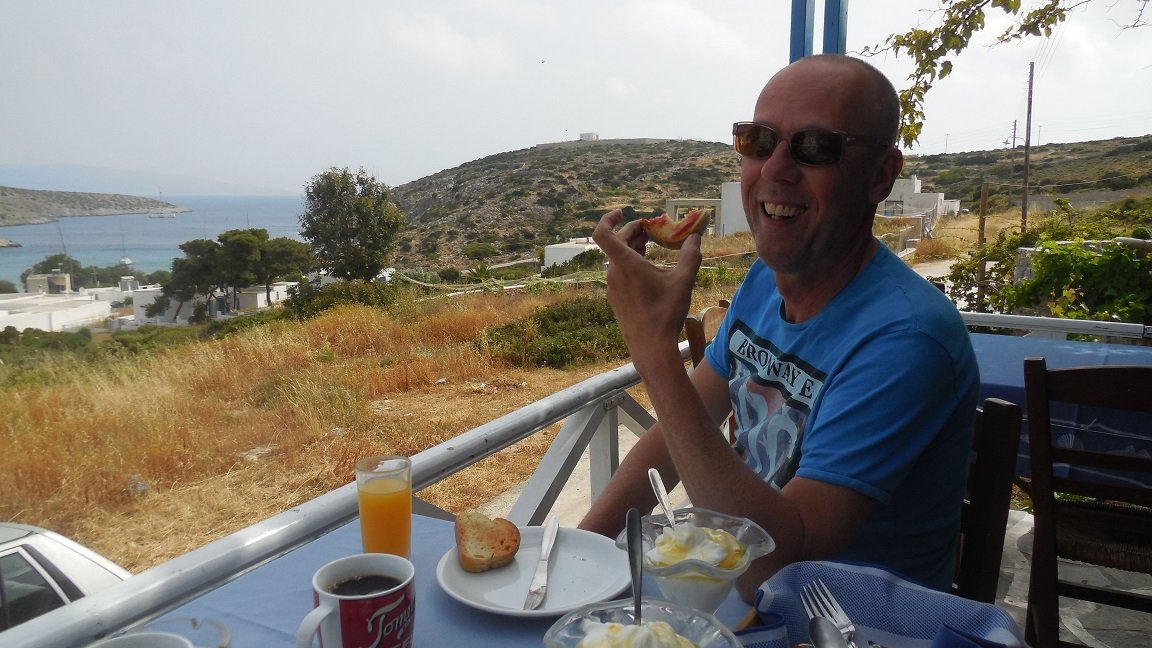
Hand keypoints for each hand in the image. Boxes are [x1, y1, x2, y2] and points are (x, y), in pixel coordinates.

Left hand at [591, 210, 701, 365]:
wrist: (651, 347)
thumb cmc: (666, 313)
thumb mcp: (683, 281)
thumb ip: (691, 255)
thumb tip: (695, 237)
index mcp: (625, 264)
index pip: (603, 233)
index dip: (608, 218)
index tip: (623, 212)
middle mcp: (613, 273)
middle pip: (617, 243)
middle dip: (634, 232)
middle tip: (652, 230)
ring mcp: (612, 288)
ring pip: (618, 259)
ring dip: (633, 248)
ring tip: (650, 246)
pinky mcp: (615, 300)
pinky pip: (619, 274)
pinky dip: (630, 265)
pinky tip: (647, 272)